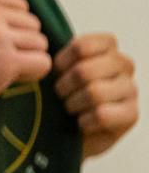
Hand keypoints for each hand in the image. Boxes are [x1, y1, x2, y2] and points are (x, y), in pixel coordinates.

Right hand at [0, 0, 51, 122]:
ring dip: (26, 58)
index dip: (11, 26)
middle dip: (20, 42)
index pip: (21, 6)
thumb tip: (20, 7)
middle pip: (33, 25)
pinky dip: (32, 73)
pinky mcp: (6, 61)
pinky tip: (10, 77)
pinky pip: (43, 63)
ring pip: (40, 44)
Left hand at [54, 33, 137, 157]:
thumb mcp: (57, 66)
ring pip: (94, 93)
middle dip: (64, 87)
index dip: (61, 62)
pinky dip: (84, 121)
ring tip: (70, 108)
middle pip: (84, 71)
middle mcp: (123, 63)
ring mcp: (130, 88)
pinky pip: (102, 115)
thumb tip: (41, 53)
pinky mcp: (132, 114)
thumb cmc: (63, 91)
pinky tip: (82, 122)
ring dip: (73, 104)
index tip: (56, 72)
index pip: (81, 46)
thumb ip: (54, 53)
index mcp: (106, 45)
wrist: (70, 128)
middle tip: (60, 94)